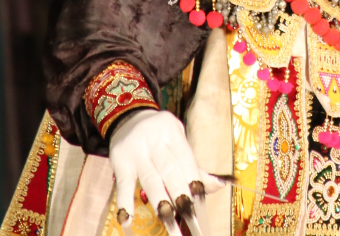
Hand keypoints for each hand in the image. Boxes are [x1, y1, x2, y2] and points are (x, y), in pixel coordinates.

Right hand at [108, 109, 221, 233]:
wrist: (127, 116)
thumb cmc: (160, 134)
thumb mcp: (178, 141)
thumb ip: (194, 165)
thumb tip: (219, 185)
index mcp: (173, 133)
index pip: (187, 162)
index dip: (195, 184)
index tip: (202, 206)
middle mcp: (155, 140)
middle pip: (171, 171)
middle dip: (181, 197)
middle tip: (191, 219)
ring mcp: (136, 150)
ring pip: (151, 180)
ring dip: (160, 203)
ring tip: (169, 223)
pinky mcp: (120, 160)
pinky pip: (124, 183)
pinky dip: (125, 202)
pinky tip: (127, 219)